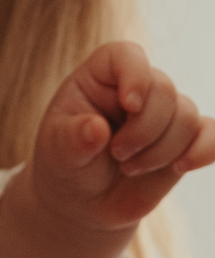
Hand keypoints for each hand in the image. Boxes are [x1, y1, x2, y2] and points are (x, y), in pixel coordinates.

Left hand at [32, 41, 214, 228]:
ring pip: (186, 116)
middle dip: (144, 129)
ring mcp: (163, 113)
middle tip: (118, 155)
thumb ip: (72, 139)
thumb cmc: (66, 165)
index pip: (127, 55)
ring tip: (129, 168)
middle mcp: (138, 88)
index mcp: (101, 78)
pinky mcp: (184, 141)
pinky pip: (210, 134)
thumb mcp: (57, 152)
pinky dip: (204, 150)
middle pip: (164, 90)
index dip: (136, 75)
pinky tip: (181, 166)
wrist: (83, 202)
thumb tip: (96, 129)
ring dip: (159, 151)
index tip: (129, 105)